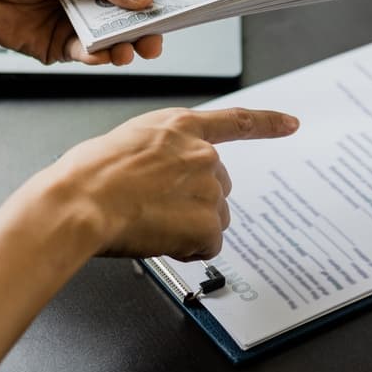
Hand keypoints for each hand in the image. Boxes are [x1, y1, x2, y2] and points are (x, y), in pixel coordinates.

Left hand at [0, 0, 162, 65]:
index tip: (175, 6)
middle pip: (132, 16)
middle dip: (147, 30)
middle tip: (154, 40)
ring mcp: (80, 23)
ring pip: (115, 39)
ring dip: (126, 47)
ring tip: (127, 51)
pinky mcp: (64, 47)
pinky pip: (89, 55)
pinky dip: (98, 56)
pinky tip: (101, 55)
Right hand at [51, 107, 299, 261]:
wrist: (80, 201)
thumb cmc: (88, 175)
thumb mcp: (128, 143)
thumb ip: (161, 153)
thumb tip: (165, 178)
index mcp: (181, 126)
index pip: (237, 122)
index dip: (268, 123)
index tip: (291, 124)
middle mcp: (203, 153)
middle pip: (218, 188)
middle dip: (194, 202)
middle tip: (153, 208)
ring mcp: (209, 188)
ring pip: (213, 219)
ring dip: (188, 226)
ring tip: (148, 222)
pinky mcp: (208, 222)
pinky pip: (208, 245)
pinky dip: (188, 250)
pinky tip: (159, 239)